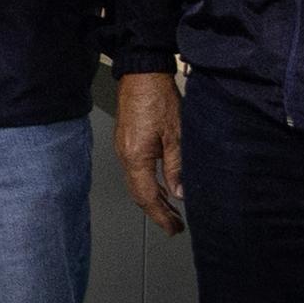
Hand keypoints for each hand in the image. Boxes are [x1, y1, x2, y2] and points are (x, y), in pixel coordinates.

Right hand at [114, 69, 184, 233]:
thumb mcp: (176, 135)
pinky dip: (148, 183)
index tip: (174, 228)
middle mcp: (125, 155)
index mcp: (136, 157)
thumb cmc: (157, 98)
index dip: (161, 216)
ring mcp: (123, 148)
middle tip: (174, 224)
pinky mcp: (126, 141)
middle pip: (139, 193)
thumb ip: (177, 167)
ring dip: (153, 198)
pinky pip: (135, 170)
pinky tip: (160, 185)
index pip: (147, 196)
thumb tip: (180, 192)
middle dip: (157, 212)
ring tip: (170, 209)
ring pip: (137, 183)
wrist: (142, 74)